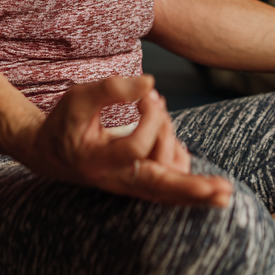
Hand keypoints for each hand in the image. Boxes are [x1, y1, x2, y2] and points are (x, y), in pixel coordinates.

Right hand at [16, 75, 230, 207]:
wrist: (50, 152)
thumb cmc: (65, 121)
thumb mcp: (78, 97)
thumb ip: (112, 88)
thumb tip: (150, 83)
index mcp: (98, 161)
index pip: (136, 148)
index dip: (150, 117)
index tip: (149, 94)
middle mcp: (117, 180)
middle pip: (160, 189)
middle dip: (192, 189)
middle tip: (224, 191)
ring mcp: (130, 186)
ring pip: (167, 183)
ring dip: (180, 152)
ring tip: (162, 114)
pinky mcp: (138, 184)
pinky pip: (168, 181)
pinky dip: (179, 161)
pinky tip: (173, 139)